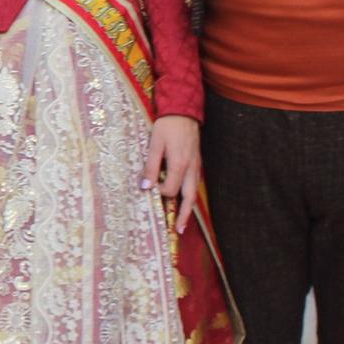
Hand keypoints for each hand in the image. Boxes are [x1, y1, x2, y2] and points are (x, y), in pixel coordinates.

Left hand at [142, 114, 202, 233]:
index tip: (150, 189)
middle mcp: (191, 169)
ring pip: (194, 193)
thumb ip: (150, 166)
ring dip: (188, 209)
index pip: (170, 190)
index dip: (160, 193)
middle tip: (179, 231)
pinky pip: (194, 184)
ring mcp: (196, 167)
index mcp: (179, 165)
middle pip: (189, 199)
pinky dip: (190, 196)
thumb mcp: (155, 144)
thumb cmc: (167, 126)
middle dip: (184, 216)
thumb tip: (146, 187)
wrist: (183, 111)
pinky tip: (184, 200)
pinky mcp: (197, 164)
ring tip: (182, 223)